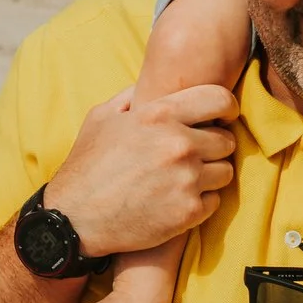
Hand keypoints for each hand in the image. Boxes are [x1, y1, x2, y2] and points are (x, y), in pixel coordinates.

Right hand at [43, 82, 237, 257]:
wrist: (75, 218)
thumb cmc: (87, 165)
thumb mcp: (101, 117)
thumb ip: (133, 96)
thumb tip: (153, 84)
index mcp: (160, 115)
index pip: (219, 99)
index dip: (227, 107)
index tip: (223, 117)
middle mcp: (178, 144)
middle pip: (226, 140)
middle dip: (214, 147)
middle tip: (194, 156)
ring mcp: (186, 180)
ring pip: (225, 172)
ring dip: (210, 175)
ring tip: (184, 180)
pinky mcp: (188, 212)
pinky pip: (215, 201)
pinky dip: (200, 202)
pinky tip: (177, 200)